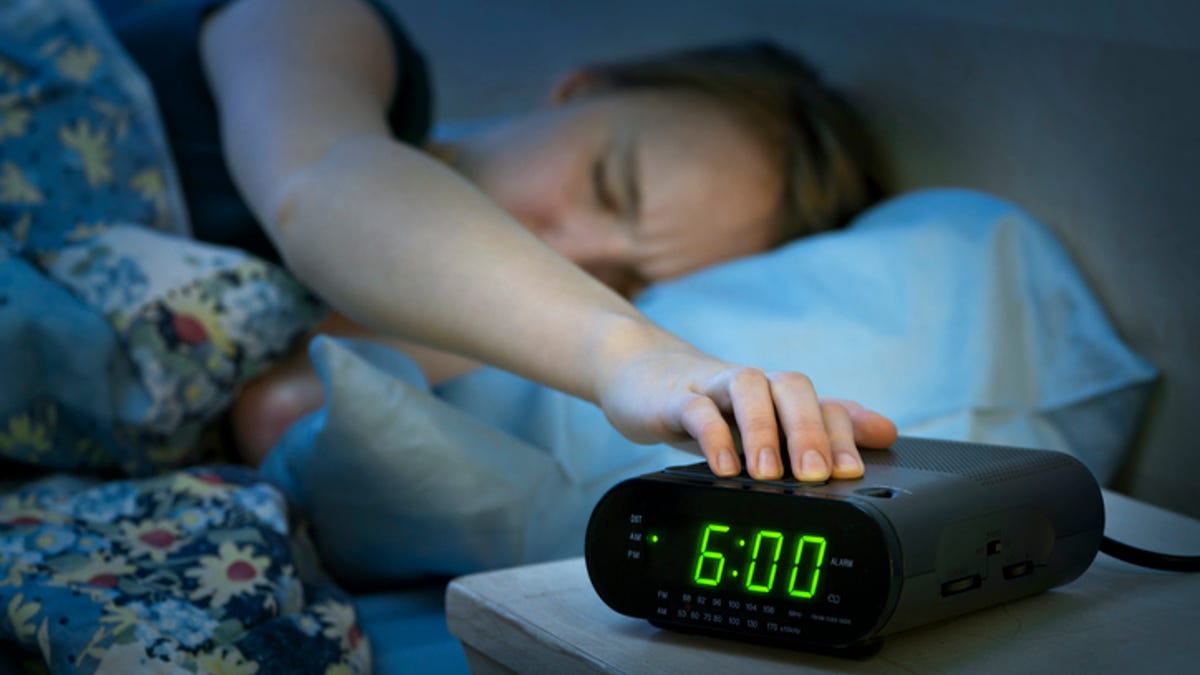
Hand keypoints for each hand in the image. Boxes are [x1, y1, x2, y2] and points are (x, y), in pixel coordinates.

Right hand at [596, 345, 896, 480]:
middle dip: (809, 431)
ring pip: (747, 389)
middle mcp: (752, 386)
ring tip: (766, 474)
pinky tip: (722, 467)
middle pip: (791, 387)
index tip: (852, 473)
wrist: (641, 377)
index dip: (843, 434)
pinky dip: (711, 436)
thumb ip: (822, 426)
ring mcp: (711, 387)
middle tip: (817, 475)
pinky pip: (695, 409)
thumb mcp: (767, 420)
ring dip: (762, 430)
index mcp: (778, 396)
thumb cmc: (710, 406)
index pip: (823, 403)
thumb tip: (887, 431)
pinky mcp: (672, 398)